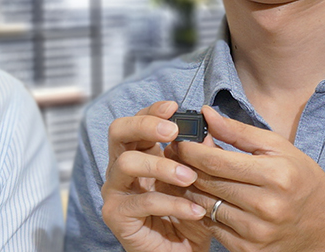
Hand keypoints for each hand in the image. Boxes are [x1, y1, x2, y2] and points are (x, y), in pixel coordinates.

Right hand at [98, 101, 212, 251]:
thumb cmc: (189, 218)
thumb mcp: (201, 183)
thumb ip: (202, 157)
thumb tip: (209, 128)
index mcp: (140, 154)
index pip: (137, 122)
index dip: (152, 111)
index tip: (173, 107)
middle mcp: (121, 169)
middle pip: (118, 132)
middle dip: (145, 125)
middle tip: (173, 132)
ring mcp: (115, 192)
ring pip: (126, 163)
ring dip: (161, 166)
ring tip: (190, 177)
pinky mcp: (116, 216)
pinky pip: (142, 202)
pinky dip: (171, 203)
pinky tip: (195, 210)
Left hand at [178, 107, 324, 251]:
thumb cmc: (302, 180)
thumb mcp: (279, 149)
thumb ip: (240, 132)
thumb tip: (206, 114)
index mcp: (275, 176)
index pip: (217, 161)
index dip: (191, 150)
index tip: (180, 142)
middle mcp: (266, 206)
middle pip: (208, 183)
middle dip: (186, 168)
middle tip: (177, 156)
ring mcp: (256, 232)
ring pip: (205, 206)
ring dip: (192, 190)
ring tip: (189, 176)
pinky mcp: (249, 249)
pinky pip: (213, 227)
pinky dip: (205, 211)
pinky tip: (207, 199)